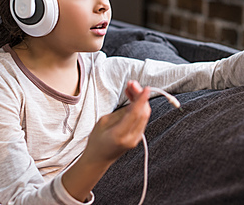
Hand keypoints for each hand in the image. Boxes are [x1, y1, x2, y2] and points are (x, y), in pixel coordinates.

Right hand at [62, 80, 150, 200]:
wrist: (98, 159)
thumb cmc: (96, 140)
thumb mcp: (103, 122)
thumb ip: (121, 112)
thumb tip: (134, 101)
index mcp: (120, 134)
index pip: (135, 114)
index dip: (141, 99)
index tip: (146, 88)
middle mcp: (131, 138)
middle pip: (143, 113)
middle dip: (140, 95)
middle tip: (132, 83)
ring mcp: (136, 139)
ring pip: (144, 115)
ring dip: (140, 100)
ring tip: (131, 88)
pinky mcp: (138, 137)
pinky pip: (142, 119)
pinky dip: (140, 107)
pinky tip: (133, 98)